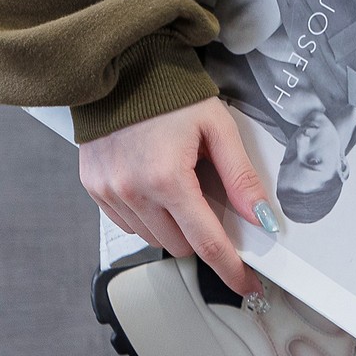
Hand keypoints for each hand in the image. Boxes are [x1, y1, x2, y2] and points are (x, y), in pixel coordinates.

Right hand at [78, 97, 273, 295]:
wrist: (122, 69)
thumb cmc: (172, 94)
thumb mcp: (219, 129)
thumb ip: (241, 178)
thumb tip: (262, 218)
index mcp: (167, 179)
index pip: (207, 243)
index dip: (232, 269)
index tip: (248, 286)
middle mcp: (132, 192)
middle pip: (181, 245)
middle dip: (202, 233)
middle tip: (208, 199)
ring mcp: (108, 193)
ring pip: (154, 238)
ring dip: (174, 225)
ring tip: (179, 184)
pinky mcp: (94, 189)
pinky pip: (129, 224)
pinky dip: (148, 216)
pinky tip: (155, 186)